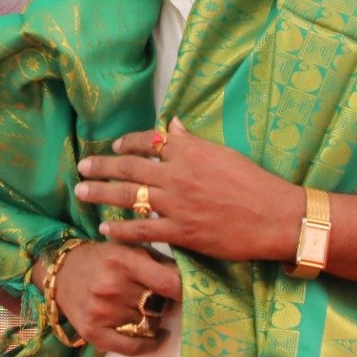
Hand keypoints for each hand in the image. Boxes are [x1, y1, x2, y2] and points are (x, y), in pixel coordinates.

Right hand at [44, 241, 181, 355]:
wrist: (61, 273)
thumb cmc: (101, 258)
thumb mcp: (128, 249)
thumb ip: (158, 261)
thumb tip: (190, 278)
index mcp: (122, 261)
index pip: (167, 283)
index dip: (184, 290)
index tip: (189, 291)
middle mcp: (111, 287)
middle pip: (159, 305)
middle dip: (163, 301)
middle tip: (157, 296)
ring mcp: (101, 312)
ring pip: (148, 323)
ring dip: (152, 317)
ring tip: (144, 307)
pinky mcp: (93, 332)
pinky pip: (133, 347)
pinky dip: (150, 344)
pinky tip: (158, 336)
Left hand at [77, 119, 303, 261]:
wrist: (275, 216)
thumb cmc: (254, 182)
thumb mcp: (223, 153)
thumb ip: (193, 142)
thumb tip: (173, 125)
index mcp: (188, 151)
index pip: (148, 141)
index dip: (126, 144)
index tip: (114, 148)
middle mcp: (177, 174)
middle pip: (129, 167)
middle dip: (101, 167)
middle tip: (82, 167)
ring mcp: (176, 204)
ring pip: (128, 196)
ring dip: (101, 193)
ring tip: (81, 192)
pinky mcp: (181, 231)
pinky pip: (142, 229)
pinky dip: (121, 228)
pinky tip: (105, 228)